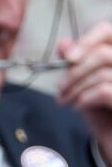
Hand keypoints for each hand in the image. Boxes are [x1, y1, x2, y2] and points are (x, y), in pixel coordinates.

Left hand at [58, 24, 111, 163]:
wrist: (111, 136)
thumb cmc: (99, 106)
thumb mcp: (83, 80)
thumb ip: (76, 61)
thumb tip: (63, 43)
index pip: (107, 30)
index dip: (86, 40)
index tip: (67, 57)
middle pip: (102, 53)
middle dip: (74, 72)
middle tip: (59, 88)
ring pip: (101, 73)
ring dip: (75, 88)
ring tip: (65, 100)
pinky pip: (105, 90)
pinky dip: (85, 98)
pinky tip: (78, 106)